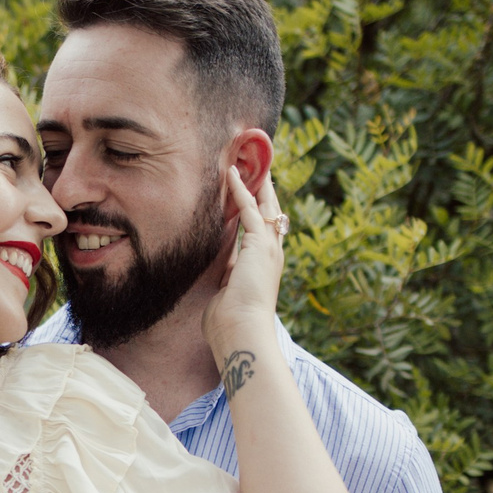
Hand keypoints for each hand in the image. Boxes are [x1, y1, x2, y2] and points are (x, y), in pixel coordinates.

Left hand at [202, 164, 284, 366]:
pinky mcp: (260, 247)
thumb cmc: (229, 323)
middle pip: (271, 213)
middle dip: (264, 189)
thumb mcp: (226, 292)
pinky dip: (241, 191)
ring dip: (256, 182)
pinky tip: (231, 174)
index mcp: (263, 265)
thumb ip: (226, 275)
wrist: (242, 332)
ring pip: (265, 206)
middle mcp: (270, 254)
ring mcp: (268, 249)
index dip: (258, 209)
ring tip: (246, 160)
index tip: (252, 190)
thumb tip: (220, 269)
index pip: (263, 230)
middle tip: (259, 166)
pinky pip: (251, 211)